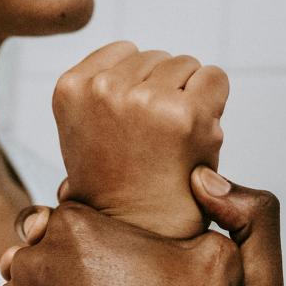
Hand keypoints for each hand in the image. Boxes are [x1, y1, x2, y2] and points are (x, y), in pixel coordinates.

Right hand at [53, 42, 228, 238]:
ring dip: (188, 99)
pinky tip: (194, 140)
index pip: (125, 51)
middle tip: (151, 144)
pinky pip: (215, 78)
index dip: (136, 87)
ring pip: (186, 65)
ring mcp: (145, 102)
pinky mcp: (186, 115)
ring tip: (170, 145)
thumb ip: (103, 86)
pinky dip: (215, 104)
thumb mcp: (88, 127)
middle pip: (158, 57)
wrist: (141, 234)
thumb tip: (135, 55)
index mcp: (70, 88)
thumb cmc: (119, 185)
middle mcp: (102, 89)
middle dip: (163, 92)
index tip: (128, 129)